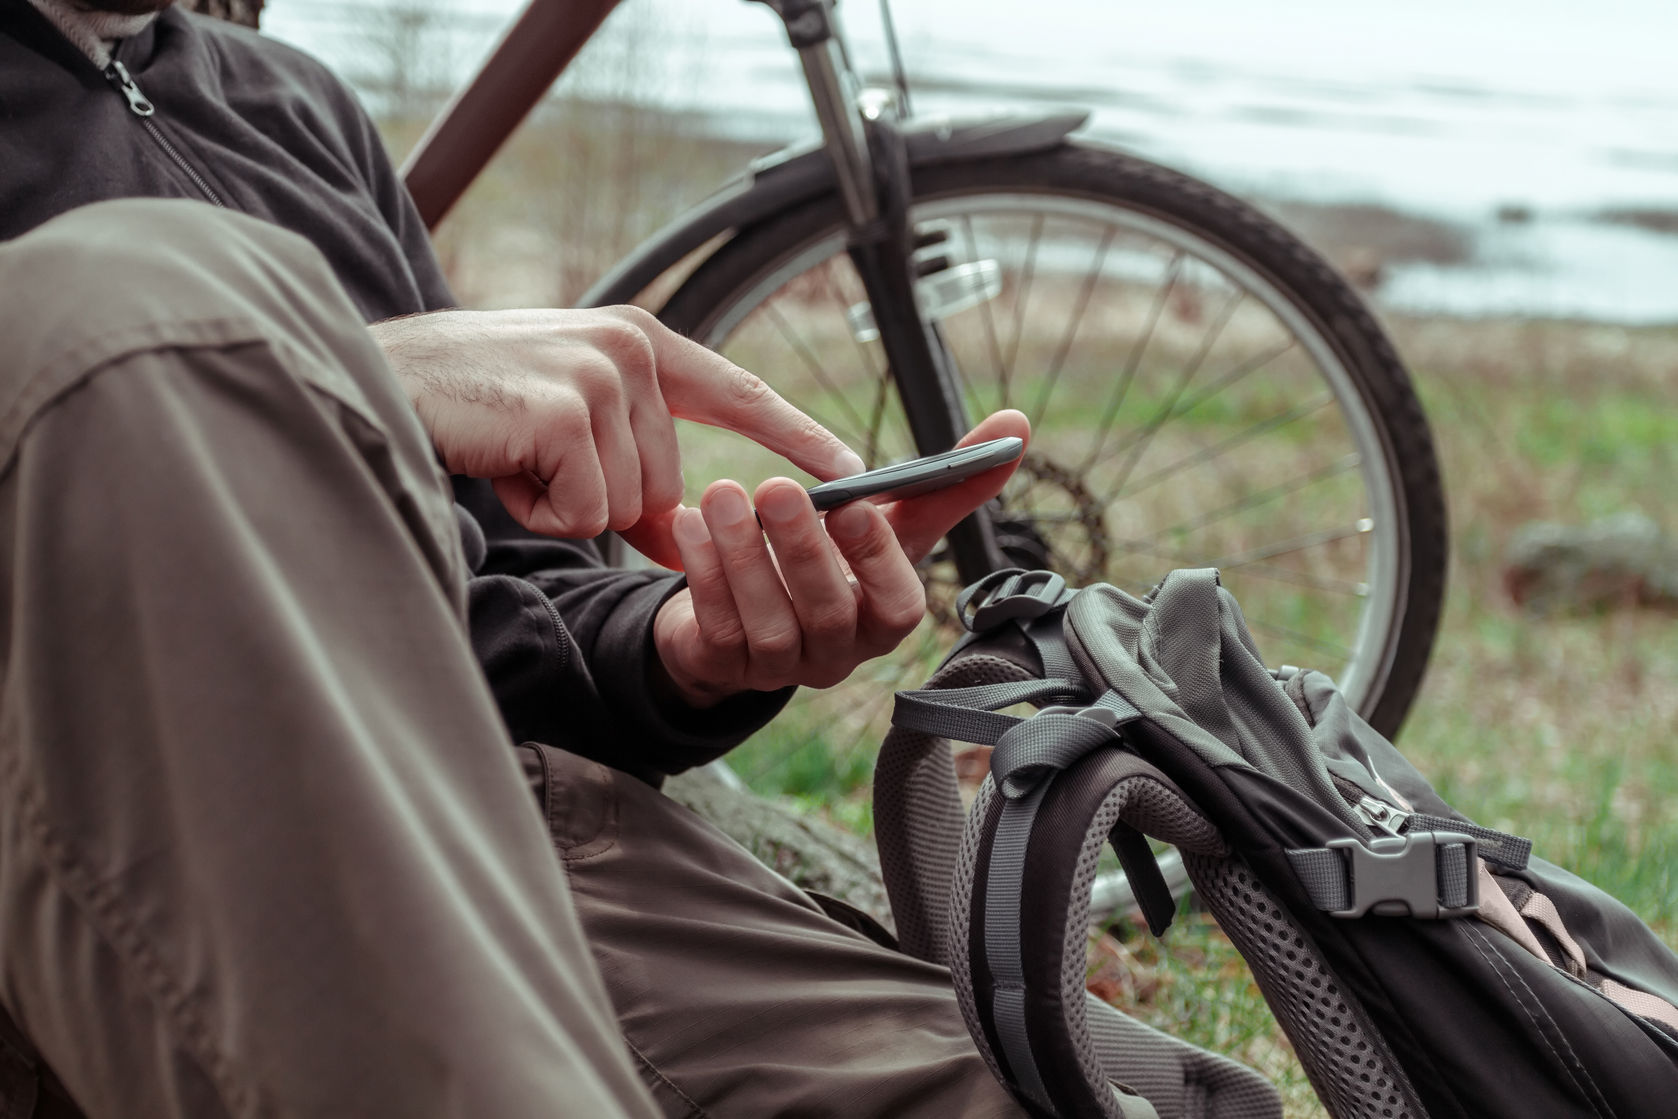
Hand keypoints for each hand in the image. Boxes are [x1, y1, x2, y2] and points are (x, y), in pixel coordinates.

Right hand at [369, 306, 864, 565]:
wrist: (378, 384)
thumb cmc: (472, 406)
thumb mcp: (567, 423)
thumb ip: (630, 455)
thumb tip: (677, 532)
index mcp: (638, 339)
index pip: (737, 390)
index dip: (797, 435)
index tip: (854, 471)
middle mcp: (631, 346)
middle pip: (669, 483)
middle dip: (602, 497)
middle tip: (534, 460)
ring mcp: (601, 375)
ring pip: (630, 504)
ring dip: (566, 504)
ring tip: (514, 456)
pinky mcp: (567, 412)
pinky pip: (589, 511)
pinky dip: (541, 511)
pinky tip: (502, 466)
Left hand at [652, 411, 1029, 706]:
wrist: (747, 611)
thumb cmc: (833, 559)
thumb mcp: (889, 521)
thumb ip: (946, 482)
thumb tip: (1017, 424)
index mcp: (885, 619)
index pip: (897, 604)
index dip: (876, 559)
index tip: (854, 505)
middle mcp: (840, 654)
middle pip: (828, 612)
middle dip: (802, 549)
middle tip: (776, 487)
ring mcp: (782, 669)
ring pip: (767, 624)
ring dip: (743, 557)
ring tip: (721, 494)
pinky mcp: (726, 669)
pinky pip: (716, 627)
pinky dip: (703, 573)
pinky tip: (689, 522)